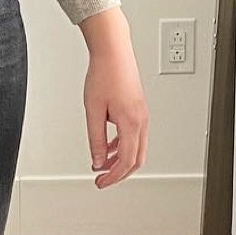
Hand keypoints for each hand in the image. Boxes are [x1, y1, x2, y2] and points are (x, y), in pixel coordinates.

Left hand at [80, 8, 148, 187]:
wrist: (113, 51)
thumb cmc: (104, 74)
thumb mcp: (93, 111)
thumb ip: (95, 139)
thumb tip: (97, 161)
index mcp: (131, 123)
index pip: (125, 161)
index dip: (112, 177)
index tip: (100, 183)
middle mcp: (141, 121)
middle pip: (135, 159)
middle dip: (119, 173)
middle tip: (102, 180)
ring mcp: (142, 115)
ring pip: (136, 148)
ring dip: (120, 160)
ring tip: (102, 166)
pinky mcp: (138, 110)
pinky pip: (134, 136)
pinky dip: (121, 147)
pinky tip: (107, 147)